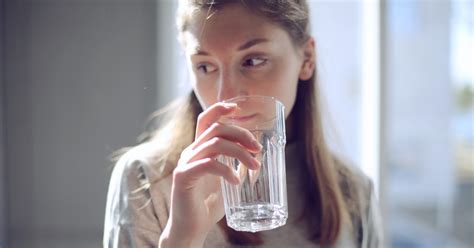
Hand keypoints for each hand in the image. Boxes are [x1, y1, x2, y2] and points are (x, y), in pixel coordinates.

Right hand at [159, 102, 261, 247]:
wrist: (191, 229)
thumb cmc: (207, 207)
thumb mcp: (226, 182)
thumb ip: (235, 167)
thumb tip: (254, 157)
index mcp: (199, 150)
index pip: (206, 120)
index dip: (220, 109)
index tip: (237, 107)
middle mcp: (190, 152)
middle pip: (215, 128)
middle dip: (240, 133)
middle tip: (257, 148)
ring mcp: (185, 164)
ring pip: (214, 143)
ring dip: (239, 152)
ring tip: (254, 165)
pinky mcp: (183, 177)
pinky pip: (207, 164)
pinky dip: (226, 170)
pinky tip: (236, 181)